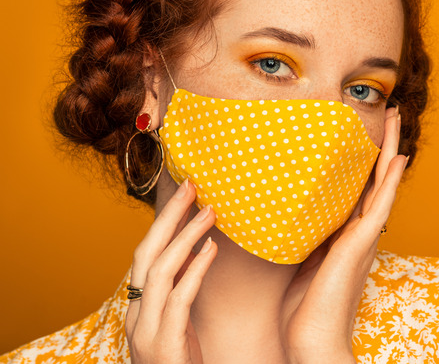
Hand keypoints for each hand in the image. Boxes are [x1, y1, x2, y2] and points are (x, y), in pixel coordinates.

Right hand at [124, 179, 217, 363]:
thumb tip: (200, 252)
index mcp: (139, 308)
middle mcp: (136, 314)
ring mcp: (146, 329)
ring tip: (210, 211)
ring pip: (160, 269)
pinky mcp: (163, 344)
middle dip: (168, 216)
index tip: (186, 195)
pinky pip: (179, 298)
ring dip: (185, 235)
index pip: (146, 256)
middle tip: (192, 185)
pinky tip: (212, 249)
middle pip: (146, 252)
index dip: (164, 223)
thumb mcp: (178, 326)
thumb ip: (182, 292)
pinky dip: (195, 269)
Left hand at [280, 106, 407, 363]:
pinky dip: (391, 180)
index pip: (360, 190)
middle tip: (391, 114)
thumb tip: (289, 214)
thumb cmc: (303, 309)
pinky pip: (380, 205)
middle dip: (384, 146)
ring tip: (397, 120)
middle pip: (377, 180)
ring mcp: (364, 238)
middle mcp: (361, 233)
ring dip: (391, 151)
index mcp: (347, 236)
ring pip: (384, 185)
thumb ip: (304, 236)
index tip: (368, 136)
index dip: (367, 162)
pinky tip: (397, 157)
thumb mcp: (300, 262)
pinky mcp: (361, 244)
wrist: (312, 339)